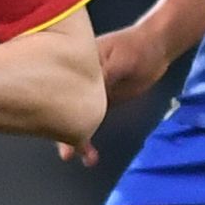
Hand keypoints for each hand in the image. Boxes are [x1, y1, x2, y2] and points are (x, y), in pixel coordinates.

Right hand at [54, 18, 179, 163]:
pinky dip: (88, 137)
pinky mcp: (100, 102)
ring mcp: (88, 92)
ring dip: (74, 138)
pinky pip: (90, 121)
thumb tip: (82, 95)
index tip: (48, 125)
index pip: (55, 85)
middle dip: (60, 128)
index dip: (50, 105)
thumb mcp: (117, 60)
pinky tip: (90, 155)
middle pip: (61, 105)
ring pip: (75, 117)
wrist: (156, 49)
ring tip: (79, 157)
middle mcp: (75, 78)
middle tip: (65, 151)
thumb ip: (102, 77)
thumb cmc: (135, 46)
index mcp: (73, 62)